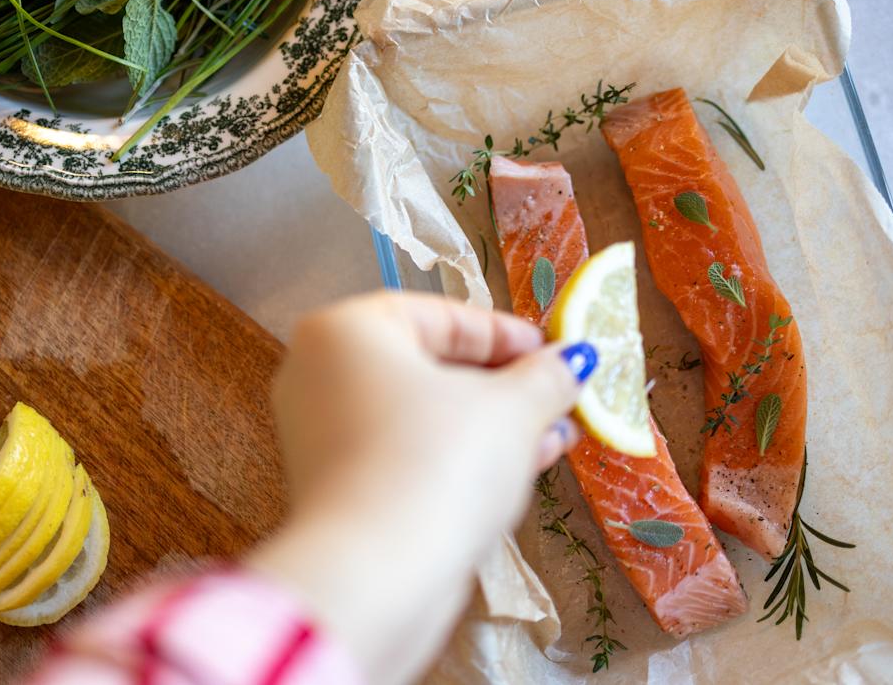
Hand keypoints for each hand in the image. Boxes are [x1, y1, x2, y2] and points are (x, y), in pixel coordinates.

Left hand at [246, 292, 595, 684]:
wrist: (374, 576)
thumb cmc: (438, 464)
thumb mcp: (510, 410)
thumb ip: (545, 377)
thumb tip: (574, 361)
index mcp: (346, 330)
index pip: (439, 315)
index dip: (506, 334)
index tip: (554, 352)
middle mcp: (319, 374)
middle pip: (430, 367)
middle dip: (504, 386)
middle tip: (558, 397)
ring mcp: (321, 435)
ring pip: (422, 417)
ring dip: (491, 426)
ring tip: (555, 439)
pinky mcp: (336, 489)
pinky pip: (405, 454)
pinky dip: (456, 458)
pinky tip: (518, 471)